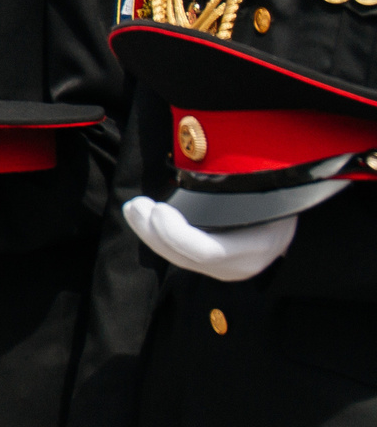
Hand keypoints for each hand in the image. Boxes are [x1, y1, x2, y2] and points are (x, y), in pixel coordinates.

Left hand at [122, 196, 296, 281]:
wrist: (294, 220)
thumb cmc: (282, 196)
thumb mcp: (269, 190)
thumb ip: (237, 181)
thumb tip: (207, 157)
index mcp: (257, 246)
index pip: (207, 252)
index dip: (177, 234)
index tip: (158, 209)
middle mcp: (239, 265)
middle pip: (185, 257)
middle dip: (154, 231)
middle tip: (137, 205)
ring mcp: (224, 269)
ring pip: (177, 258)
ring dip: (149, 233)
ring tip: (134, 208)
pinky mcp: (212, 266)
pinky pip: (179, 255)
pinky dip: (157, 236)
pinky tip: (143, 219)